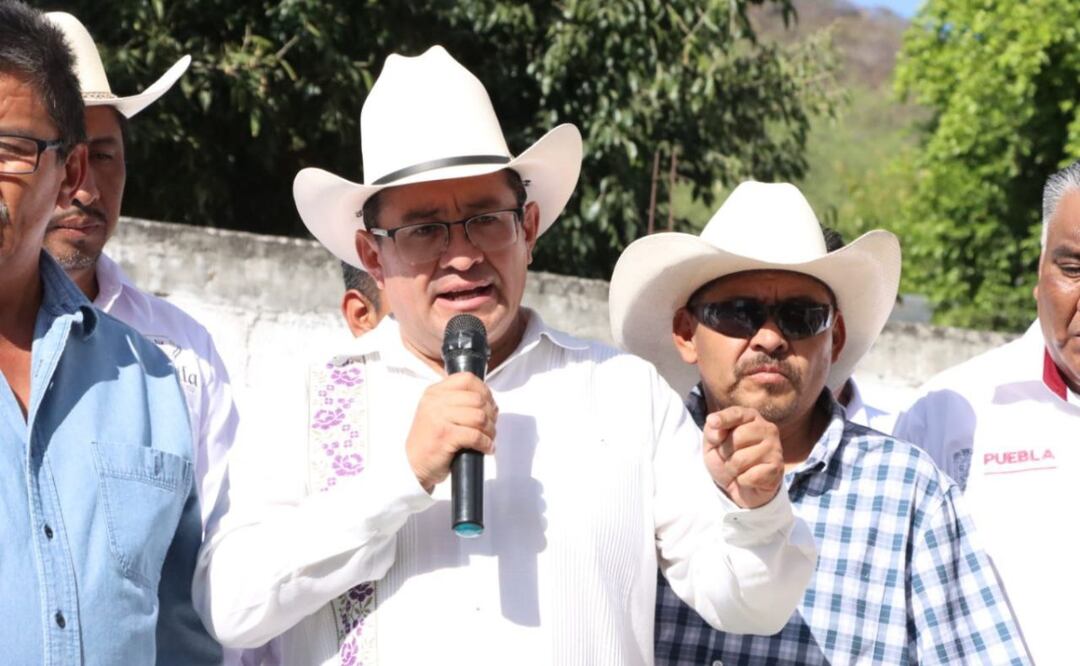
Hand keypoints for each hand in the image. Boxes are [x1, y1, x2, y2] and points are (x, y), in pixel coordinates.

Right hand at [406, 372, 497, 492]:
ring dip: (490, 430)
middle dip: (490, 414)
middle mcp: (435, 402)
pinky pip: (476, 436)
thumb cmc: (430, 440)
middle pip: (477, 399)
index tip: (489, 404)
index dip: (484, 391)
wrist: (411, 464)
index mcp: (434, 392)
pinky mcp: (444, 436)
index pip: (467, 379)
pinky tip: (486, 448)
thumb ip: (457, 402)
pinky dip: (486, 443)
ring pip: (479, 417)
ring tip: (489, 438)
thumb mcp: (437, 412)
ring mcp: (439, 418)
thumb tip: (488, 401)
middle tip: (491, 426)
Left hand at [702, 406, 783, 508]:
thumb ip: (711, 430)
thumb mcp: (712, 443)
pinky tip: (748, 478)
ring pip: (740, 460)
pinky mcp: (777, 468)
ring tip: (738, 468)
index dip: (723, 419)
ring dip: (732, 469)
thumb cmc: (727, 458)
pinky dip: (742, 480)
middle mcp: (767, 429)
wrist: (740, 486)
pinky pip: (750, 476)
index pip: (736, 414)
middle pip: (736, 438)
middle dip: (725, 452)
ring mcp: (775, 448)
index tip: (712, 422)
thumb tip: (715, 426)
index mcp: (751, 417)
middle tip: (729, 457)